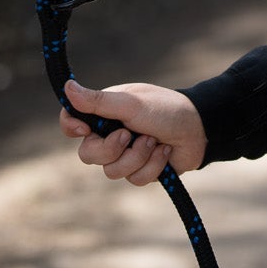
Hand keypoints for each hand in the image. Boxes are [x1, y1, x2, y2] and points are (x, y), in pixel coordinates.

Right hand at [58, 78, 206, 185]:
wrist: (199, 130)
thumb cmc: (165, 109)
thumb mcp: (131, 104)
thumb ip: (99, 101)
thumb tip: (67, 88)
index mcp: (105, 112)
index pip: (72, 121)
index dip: (72, 127)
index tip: (84, 129)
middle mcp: (111, 133)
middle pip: (88, 154)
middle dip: (111, 149)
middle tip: (129, 135)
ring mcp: (125, 154)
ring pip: (112, 171)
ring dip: (138, 156)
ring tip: (154, 141)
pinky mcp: (141, 170)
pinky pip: (134, 180)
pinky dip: (152, 166)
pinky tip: (164, 152)